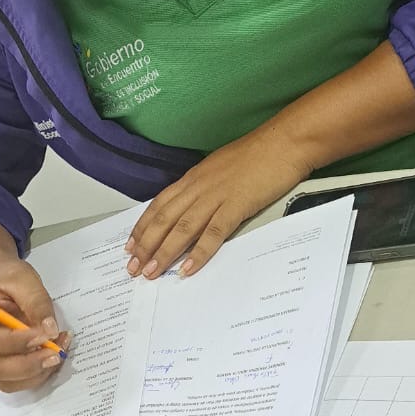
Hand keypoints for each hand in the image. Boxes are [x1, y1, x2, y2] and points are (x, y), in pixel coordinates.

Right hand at [0, 259, 69, 392]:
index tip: (46, 335)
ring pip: (6, 381)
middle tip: (57, 352)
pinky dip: (34, 376)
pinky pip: (12, 382)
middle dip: (30, 364)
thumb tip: (50, 331)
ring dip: (36, 373)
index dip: (18, 343)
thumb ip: (36, 302)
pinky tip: (49, 357)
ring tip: (58, 351)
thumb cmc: (4, 278)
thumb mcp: (23, 279)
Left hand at [126, 125, 311, 279]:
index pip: (159, 205)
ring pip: (182, 228)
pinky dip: (198, 253)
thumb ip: (206, 186)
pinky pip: (213, 233)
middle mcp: (198, 187)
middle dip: (145, 245)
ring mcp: (216, 196)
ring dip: (164, 253)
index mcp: (193, 178)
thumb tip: (195, 204)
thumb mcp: (221, 168)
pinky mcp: (236, 206)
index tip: (130, 245)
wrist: (284, 142)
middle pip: (164, 219)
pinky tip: (187, 269)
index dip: (142, 227)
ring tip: (150, 272)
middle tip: (132, 267)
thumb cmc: (257, 154)